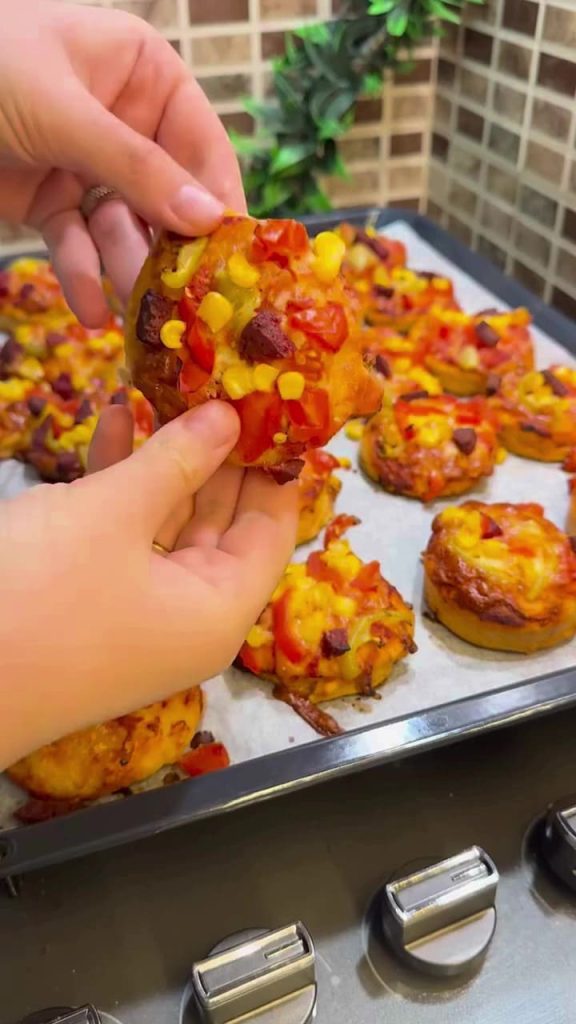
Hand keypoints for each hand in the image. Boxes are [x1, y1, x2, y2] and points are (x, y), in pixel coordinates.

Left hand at [0, 0, 244, 323]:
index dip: (219, 200)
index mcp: (144, 76)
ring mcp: (89, 166)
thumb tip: (209, 218)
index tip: (237, 257)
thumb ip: (136, 166)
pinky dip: (82, 278)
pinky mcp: (52, 203)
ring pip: (125, 230)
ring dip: (128, 273)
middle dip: (173, 250)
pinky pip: (78, 245)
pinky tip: (90, 312)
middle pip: (168, 197)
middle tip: (191, 302)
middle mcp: (126, 122)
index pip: (202, 145)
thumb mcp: (64, 111)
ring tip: (137, 317)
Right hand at [0, 402, 296, 769]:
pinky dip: (120, 488)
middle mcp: (189, 617)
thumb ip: (177, 459)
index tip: (273, 403)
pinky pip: (124, 538)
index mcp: (219, 609)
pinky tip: (112, 421)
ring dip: (162, 461)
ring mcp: (139, 613)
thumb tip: (230, 416)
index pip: (271, 528)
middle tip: (219, 383)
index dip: (274, 464)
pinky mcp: (93, 605)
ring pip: (167, 523)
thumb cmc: (42, 593)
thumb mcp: (114, 514)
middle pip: (220, 523)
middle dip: (215, 452)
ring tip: (164, 390)